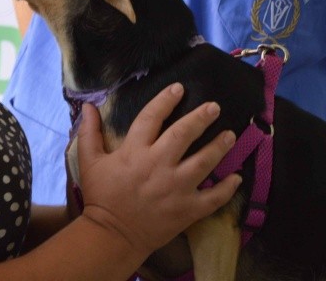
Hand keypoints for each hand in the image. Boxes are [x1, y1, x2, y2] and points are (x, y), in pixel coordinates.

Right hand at [74, 83, 239, 256]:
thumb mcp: (89, 161)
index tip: (179, 88)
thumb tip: (88, 106)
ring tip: (231, 135)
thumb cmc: (101, 196)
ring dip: (219, 146)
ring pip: (204, 162)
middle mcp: (158, 165)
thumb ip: (89, 132)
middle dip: (201, 117)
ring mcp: (176, 188)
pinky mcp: (187, 210)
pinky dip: (228, 188)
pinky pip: (213, 198)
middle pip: (184, 134)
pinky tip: (237, 177)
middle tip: (215, 106)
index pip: (152, 117)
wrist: (112, 236)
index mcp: (135, 151)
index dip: (166, 100)